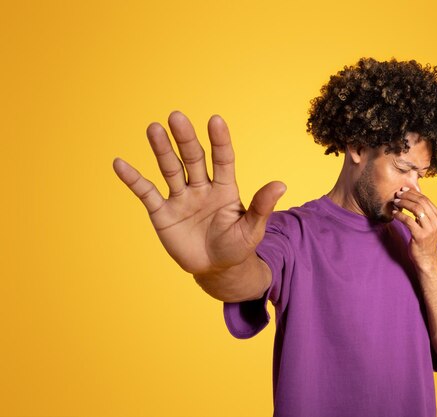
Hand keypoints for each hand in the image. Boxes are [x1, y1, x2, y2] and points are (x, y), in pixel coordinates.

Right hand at [112, 111, 285, 274]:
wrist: (217, 269)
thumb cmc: (238, 246)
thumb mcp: (252, 229)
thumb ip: (261, 206)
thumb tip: (281, 184)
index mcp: (225, 188)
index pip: (223, 159)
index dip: (219, 141)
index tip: (215, 120)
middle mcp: (201, 187)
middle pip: (192, 158)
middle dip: (185, 139)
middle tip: (177, 117)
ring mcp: (181, 198)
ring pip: (170, 169)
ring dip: (161, 150)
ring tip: (153, 128)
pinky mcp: (162, 213)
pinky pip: (146, 193)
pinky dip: (133, 179)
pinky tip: (119, 163)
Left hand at [392, 187, 436, 265]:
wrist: (426, 258)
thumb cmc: (424, 240)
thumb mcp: (427, 224)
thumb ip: (423, 212)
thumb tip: (410, 196)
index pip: (426, 199)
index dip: (413, 193)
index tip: (403, 189)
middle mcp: (436, 221)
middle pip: (421, 202)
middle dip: (408, 196)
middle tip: (397, 194)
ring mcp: (429, 229)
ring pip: (416, 209)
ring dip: (404, 203)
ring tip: (395, 202)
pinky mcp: (420, 236)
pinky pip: (408, 220)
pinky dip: (400, 215)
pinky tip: (394, 213)